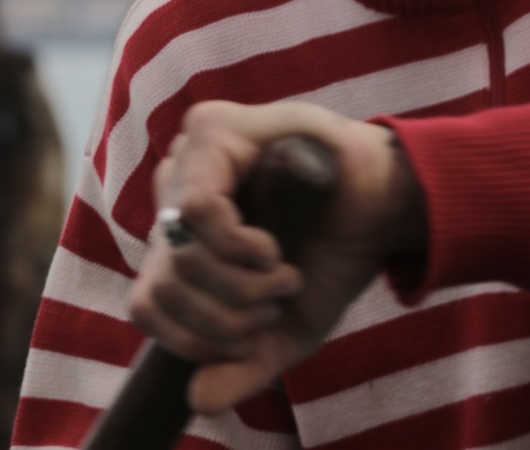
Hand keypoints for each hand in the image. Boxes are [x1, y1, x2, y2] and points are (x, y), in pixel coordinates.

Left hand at [128, 98, 426, 414]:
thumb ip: (240, 364)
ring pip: (178, 250)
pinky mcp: (216, 129)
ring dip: (238, 285)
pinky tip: (272, 247)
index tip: (252, 334)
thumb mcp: (282, 330)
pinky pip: (199, 207)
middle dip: (226, 317)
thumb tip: (196, 400)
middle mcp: (175, 189)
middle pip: (163, 283)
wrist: (382, 209)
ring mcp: (191, 154)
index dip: (197, 338)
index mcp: (180, 234)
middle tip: (274, 302)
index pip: (147, 303)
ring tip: (280, 275)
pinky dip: (239, 245)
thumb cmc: (327, 259)